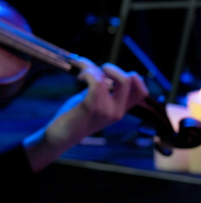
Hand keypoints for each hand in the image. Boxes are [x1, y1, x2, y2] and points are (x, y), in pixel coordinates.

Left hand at [22, 60, 147, 171]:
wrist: (62, 136)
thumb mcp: (95, 104)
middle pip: (130, 79)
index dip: (133, 77)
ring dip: (92, 68)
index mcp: (120, 110)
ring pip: (108, 77)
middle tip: (96, 71)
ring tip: (82, 74)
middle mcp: (117, 111)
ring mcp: (106, 110)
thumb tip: (100, 70)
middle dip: (112, 67)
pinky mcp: (91, 106)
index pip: (142, 92)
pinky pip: (95, 82)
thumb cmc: (75, 117)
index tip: (113, 74)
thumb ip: (102, 91)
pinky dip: (87, 72)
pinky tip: (79, 78)